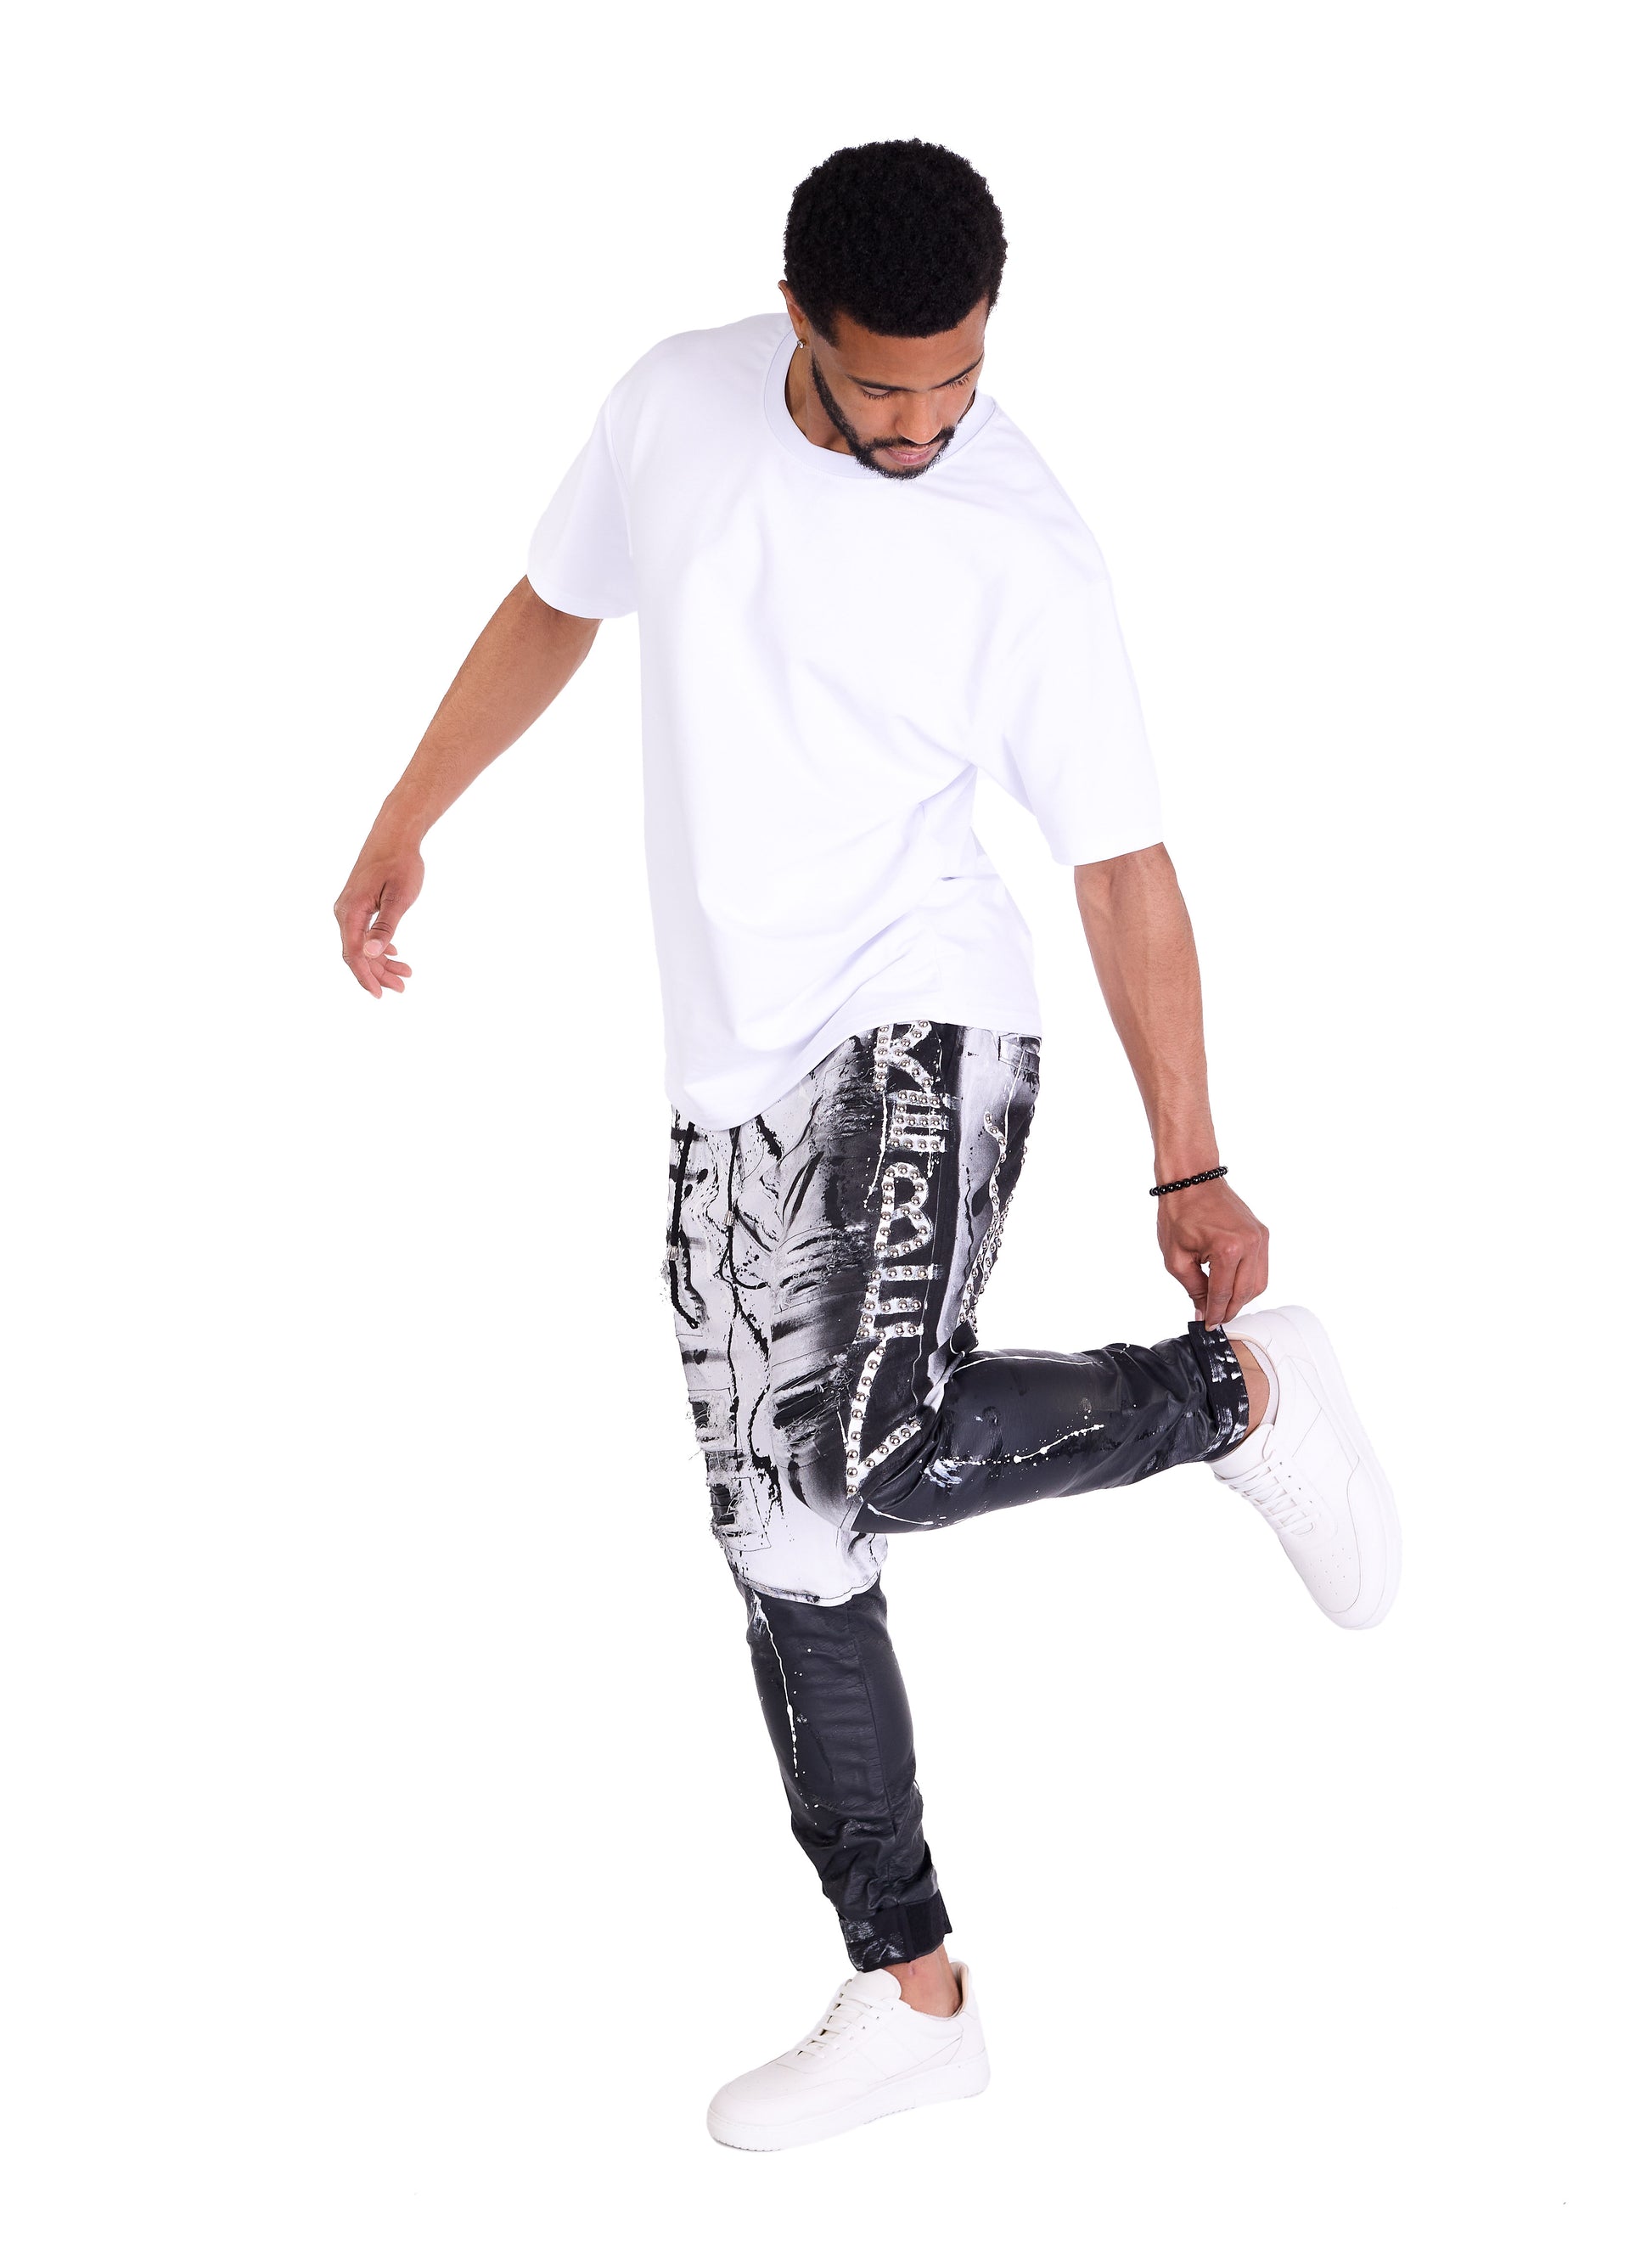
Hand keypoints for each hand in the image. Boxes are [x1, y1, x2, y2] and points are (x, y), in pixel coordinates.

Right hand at [334, 840, 422, 996]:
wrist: (394, 834)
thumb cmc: (400, 863)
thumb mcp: (398, 897)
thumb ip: (385, 927)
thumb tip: (370, 953)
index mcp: (350, 912)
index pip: (354, 954)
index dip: (367, 977)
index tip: (382, 994)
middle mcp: (344, 912)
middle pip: (356, 953)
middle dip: (378, 973)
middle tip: (402, 987)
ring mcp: (349, 908)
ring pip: (361, 945)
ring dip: (381, 962)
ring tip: (405, 973)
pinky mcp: (357, 904)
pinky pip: (363, 933)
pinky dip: (378, 947)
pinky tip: (395, 954)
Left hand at [1157, 1177, 1268, 1328]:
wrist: (1192, 1181)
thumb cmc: (1180, 1213)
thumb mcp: (1176, 1258)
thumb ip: (1192, 1288)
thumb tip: (1202, 1311)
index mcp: (1227, 1249)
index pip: (1222, 1294)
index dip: (1214, 1314)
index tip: (1208, 1325)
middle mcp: (1249, 1244)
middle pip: (1244, 1293)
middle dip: (1229, 1310)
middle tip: (1216, 1319)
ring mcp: (1259, 1238)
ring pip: (1258, 1284)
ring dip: (1242, 1299)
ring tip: (1223, 1305)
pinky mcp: (1262, 1234)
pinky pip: (1261, 1268)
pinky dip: (1249, 1281)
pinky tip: (1233, 1286)